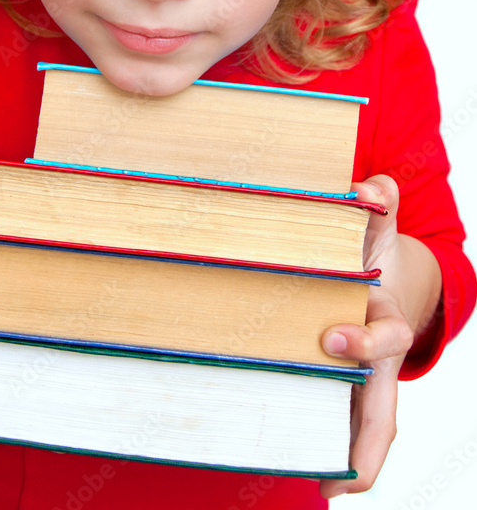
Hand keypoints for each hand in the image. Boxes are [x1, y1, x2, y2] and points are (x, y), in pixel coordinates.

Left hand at [318, 174, 441, 497]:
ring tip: (302, 487)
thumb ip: (376, 206)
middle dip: (358, 445)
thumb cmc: (370, 258)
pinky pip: (326, 430)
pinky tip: (282, 469)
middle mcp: (373, 368)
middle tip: (328, 471)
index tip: (330, 339)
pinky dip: (315, 456)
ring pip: (353, 438)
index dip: (364, 346)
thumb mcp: (375, 229)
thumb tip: (372, 187)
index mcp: (383, 327)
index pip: (385, 345)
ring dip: (333, 463)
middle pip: (377, 418)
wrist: (374, 280)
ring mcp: (352, 386)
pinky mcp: (329, 393)